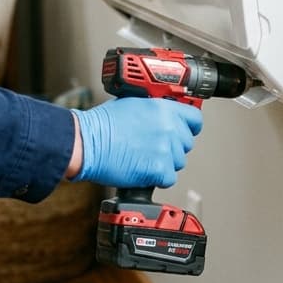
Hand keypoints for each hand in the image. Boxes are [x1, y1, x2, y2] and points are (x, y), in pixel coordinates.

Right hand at [72, 98, 203, 187]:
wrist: (88, 143)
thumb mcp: (133, 103)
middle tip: (153, 147)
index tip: (183, 131)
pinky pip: (169, 178)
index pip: (194, 120)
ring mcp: (166, 149)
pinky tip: (141, 169)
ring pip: (178, 162)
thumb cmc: (102, 125)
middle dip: (172, 147)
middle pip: (187, 143)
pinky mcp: (159, 170)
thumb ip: (154, 109)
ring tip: (143, 157)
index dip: (188, 127)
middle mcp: (169, 128)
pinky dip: (157, 178)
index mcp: (164, 108)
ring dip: (164, 162)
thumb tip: (163, 116)